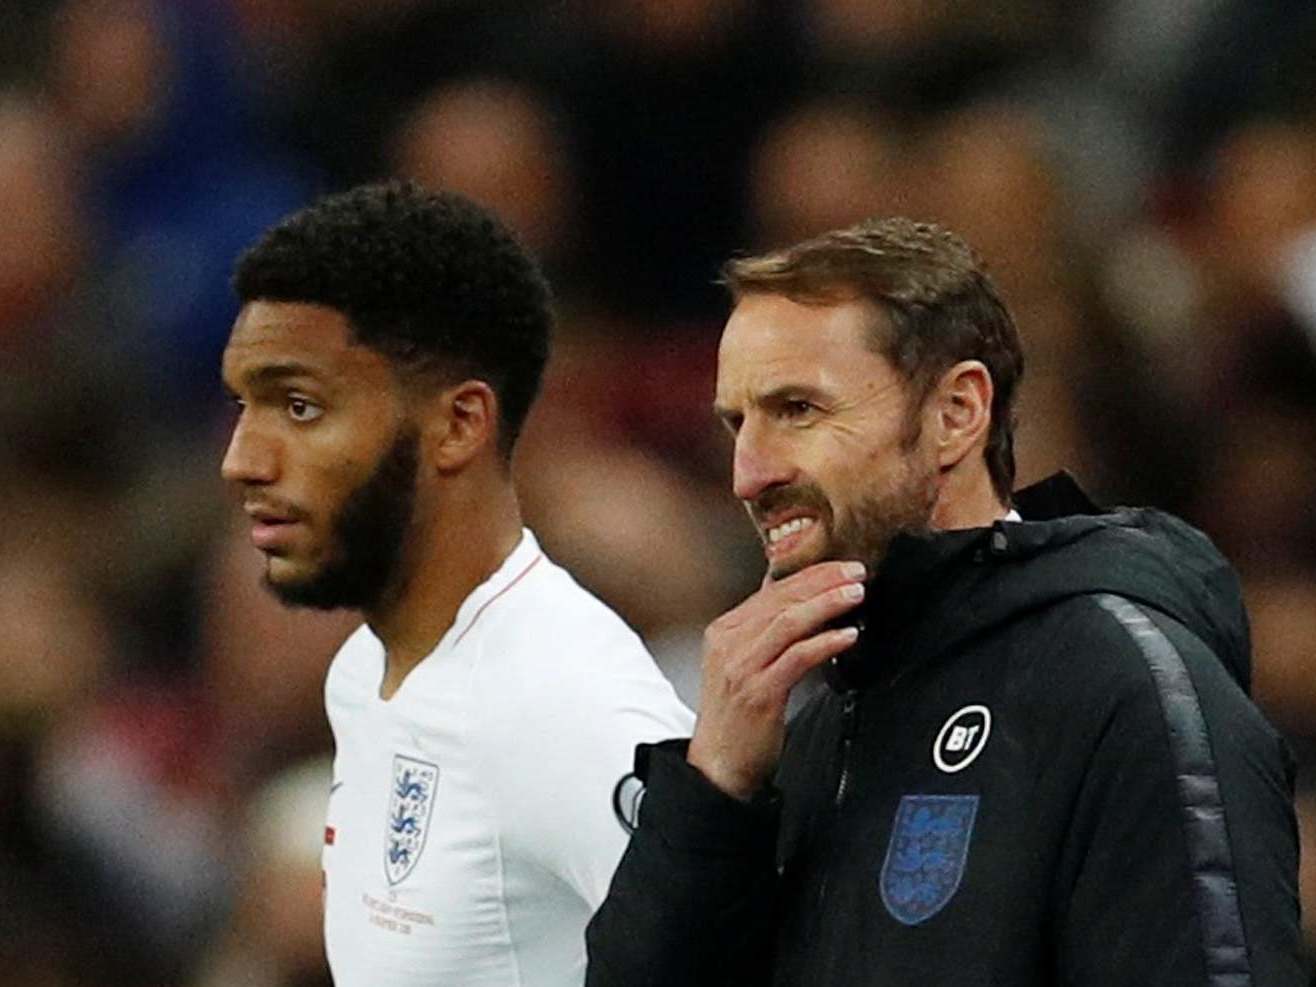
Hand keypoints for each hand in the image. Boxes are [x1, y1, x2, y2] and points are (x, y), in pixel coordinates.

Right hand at [687, 560, 865, 800]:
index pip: (771, 590)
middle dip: (823, 581)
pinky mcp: (759, 693)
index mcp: (724, 631)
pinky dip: (824, 642)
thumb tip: (796, 597)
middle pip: (781, 600)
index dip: (810, 575)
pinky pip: (796, 658)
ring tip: (855, 595)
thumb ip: (763, 631)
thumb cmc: (736, 717)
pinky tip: (846, 636)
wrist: (718, 766)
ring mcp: (741, 667)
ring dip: (827, 604)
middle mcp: (729, 643)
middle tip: (856, 572)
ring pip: (788, 622)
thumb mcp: (741, 663)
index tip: (841, 567)